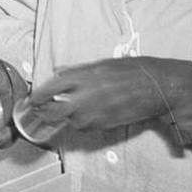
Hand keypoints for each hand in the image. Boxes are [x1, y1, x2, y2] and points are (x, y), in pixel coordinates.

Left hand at [15, 56, 191, 145]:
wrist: (158, 86)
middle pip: (54, 112)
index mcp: (83, 77)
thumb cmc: (133, 70)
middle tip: (42, 112)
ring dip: (68, 118)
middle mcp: (86, 97)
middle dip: (45, 114)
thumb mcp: (103, 64)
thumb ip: (78, 70)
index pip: (50, 89)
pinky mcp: (106, 125)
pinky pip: (87, 127)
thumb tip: (58, 71)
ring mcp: (95, 113)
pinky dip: (84, 122)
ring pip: (71, 122)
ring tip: (73, 109)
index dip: (38, 96)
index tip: (33, 99)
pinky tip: (90, 114)